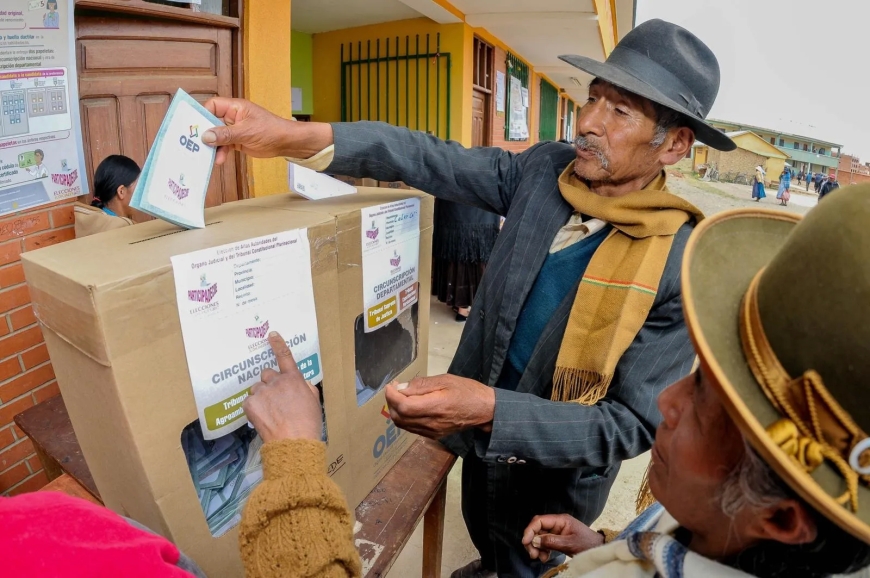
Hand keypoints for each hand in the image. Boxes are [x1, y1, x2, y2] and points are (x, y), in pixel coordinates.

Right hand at [201, 97, 332, 164]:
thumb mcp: (246, 132)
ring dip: (212, 146)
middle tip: (194, 143)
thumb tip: (206, 136)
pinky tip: (219, 160)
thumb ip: (225, 134)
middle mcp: (232, 117)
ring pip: (217, 136)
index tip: (194, 126)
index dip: (202, 114)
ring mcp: (234, 129)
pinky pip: (224, 146)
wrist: (285, 143)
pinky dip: (220, 152)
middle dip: (204, 133)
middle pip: (211, 122)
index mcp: (235, 107)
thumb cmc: (270, 130)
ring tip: (207, 155)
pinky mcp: (237, 141)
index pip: (212, 106)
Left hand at [243, 332, 322, 442]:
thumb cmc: (308, 424)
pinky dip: (253, 409)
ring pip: (257, 389)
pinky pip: (249, 402)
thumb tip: (299, 383)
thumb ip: (306, 388)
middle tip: (274, 398)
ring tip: (269, 412)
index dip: (278, 344)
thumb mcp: (314, 402)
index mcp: (294, 379)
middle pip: (267, 374)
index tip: (271, 335)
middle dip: (269, 383)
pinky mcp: (251, 404)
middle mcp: (277, 382)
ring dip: (261, 396)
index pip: (285, 356)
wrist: (294, 443)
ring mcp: (262, 392)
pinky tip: (262, 418)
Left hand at [384, 375, 494, 438]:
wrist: (484, 410)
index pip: (404, 406)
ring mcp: (432, 432)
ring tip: (401, 397)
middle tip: (395, 389)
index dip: (392, 396)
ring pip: (403, 425)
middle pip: (400, 418)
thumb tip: (401, 388)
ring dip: (397, 411)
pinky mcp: (434, 436)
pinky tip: (411, 407)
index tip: (390, 386)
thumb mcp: (445, 380)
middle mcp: (431, 423)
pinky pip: (412, 428)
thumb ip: (422, 385)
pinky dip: (406, 418)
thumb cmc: (467, 391)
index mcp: (435, 407)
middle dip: (392, 403)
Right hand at [522, 514, 603, 561]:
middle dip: (532, 541)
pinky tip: (545, 557)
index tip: (525, 542)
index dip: (530, 530)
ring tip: (540, 558)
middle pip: (538, 529)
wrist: (599, 548)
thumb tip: (535, 540)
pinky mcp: (558, 538)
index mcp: (560, 520)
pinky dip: (542, 550)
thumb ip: (552, 541)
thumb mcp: (570, 543)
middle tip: (533, 554)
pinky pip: (545, 542)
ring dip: (537, 547)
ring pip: (540, 537)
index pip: (539, 521)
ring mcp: (557, 531)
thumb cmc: (587, 544)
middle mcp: (557, 523)